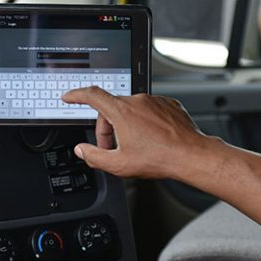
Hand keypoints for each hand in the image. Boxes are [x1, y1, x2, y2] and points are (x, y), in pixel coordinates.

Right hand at [62, 87, 210, 178]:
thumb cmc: (159, 158)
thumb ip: (94, 156)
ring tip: (136, 147)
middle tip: (112, 150)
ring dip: (127, 126)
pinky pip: (149, 110)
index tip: (69, 97)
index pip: (91, 95)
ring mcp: (155, 101)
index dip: (76, 95)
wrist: (190, 155)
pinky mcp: (169, 104)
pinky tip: (152, 139)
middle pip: (111, 109)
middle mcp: (138, 101)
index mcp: (122, 111)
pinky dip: (145, 122)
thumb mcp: (119, 165)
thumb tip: (82, 150)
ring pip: (131, 110)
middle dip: (107, 129)